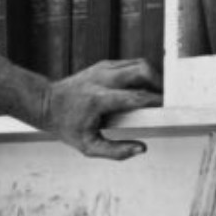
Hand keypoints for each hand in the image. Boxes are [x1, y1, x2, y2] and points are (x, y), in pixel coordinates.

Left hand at [42, 59, 161, 158]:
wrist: (46, 103)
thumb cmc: (67, 126)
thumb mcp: (88, 146)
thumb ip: (115, 151)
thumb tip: (142, 149)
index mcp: (98, 99)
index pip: (135, 96)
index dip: (155, 102)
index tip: (168, 110)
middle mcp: (102, 79)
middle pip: (142, 70)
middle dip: (160, 84)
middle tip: (167, 100)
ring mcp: (103, 68)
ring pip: (139, 64)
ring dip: (154, 77)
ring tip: (158, 95)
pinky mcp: (104, 64)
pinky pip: (131, 64)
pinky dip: (143, 74)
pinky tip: (145, 88)